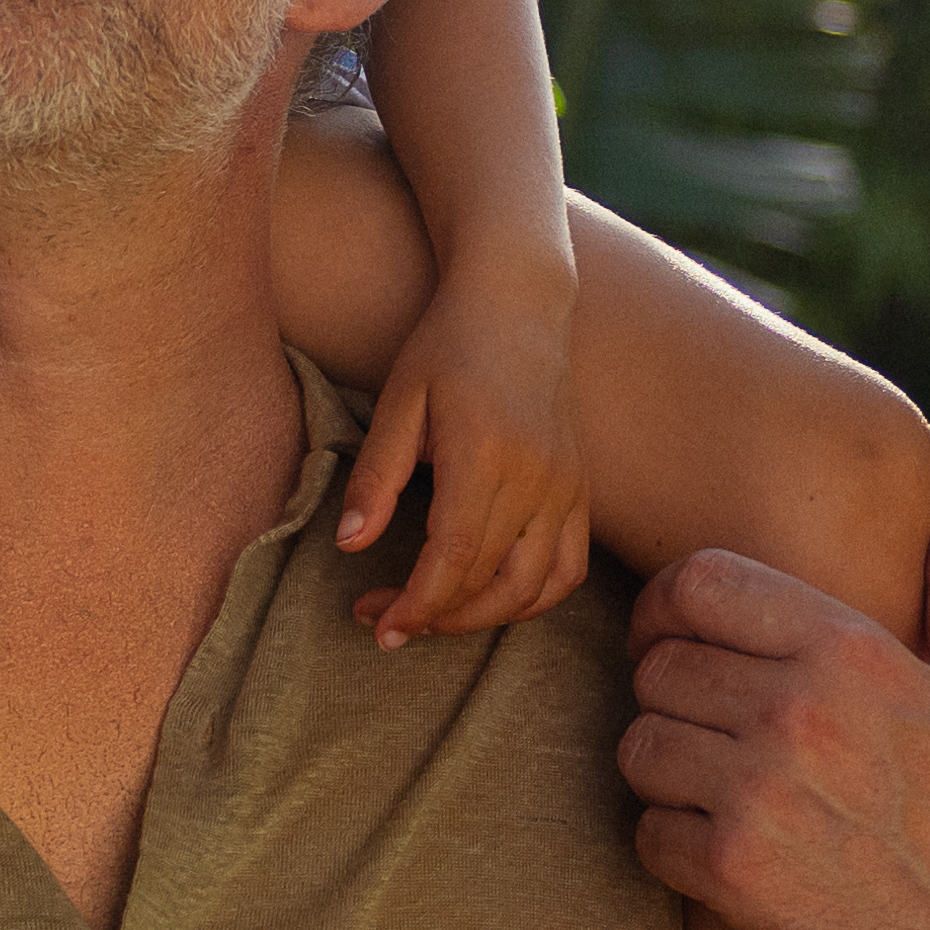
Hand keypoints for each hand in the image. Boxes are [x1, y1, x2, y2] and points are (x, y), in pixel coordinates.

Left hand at [344, 242, 591, 644]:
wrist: (519, 302)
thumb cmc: (448, 346)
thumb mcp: (398, 402)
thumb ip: (375, 477)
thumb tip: (348, 543)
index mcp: (485, 452)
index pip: (454, 556)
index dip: (416, 604)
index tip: (379, 626)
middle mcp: (536, 477)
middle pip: (491, 581)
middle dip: (436, 617)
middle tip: (387, 621)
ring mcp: (567, 486)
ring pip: (535, 588)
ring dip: (482, 619)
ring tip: (434, 619)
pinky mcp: (581, 490)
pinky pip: (569, 569)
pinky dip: (533, 601)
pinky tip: (491, 602)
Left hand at [623, 493, 929, 929]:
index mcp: (852, 649)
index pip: (701, 582)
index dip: (670, 605)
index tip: (675, 636)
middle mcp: (798, 710)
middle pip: (657, 665)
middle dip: (668, 694)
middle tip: (703, 728)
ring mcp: (760, 793)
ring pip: (638, 745)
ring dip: (662, 769)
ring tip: (712, 789)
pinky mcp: (733, 875)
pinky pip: (646, 832)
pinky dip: (669, 844)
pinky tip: (721, 853)